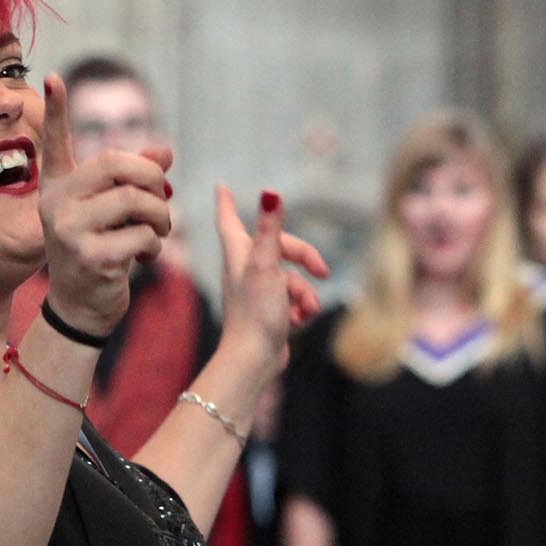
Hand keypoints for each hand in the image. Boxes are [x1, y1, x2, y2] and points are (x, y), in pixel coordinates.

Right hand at [36, 74, 172, 335]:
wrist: (82, 307)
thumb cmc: (100, 251)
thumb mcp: (114, 213)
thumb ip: (136, 179)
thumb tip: (166, 150)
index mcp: (59, 187)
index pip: (56, 143)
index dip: (56, 111)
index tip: (54, 77)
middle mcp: (56, 204)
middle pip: (119, 166)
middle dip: (152, 181)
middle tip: (161, 198)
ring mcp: (69, 230)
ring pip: (137, 201)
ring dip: (161, 217)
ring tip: (157, 232)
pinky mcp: (89, 256)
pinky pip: (141, 235)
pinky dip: (154, 245)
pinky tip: (143, 257)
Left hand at [213, 185, 327, 371]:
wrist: (254, 358)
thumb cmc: (256, 310)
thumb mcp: (267, 264)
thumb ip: (270, 229)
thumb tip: (270, 193)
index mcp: (239, 254)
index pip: (229, 220)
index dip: (227, 203)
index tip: (222, 187)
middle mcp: (245, 269)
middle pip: (279, 247)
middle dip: (305, 257)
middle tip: (323, 271)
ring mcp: (257, 291)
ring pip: (291, 277)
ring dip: (305, 293)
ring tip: (304, 311)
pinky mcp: (268, 311)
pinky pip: (293, 300)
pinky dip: (300, 308)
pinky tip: (299, 321)